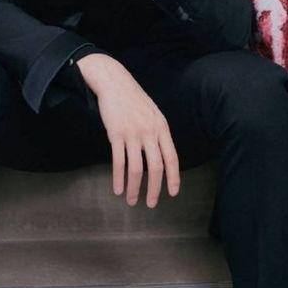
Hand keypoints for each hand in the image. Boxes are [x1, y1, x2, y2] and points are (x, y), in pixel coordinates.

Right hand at [77, 53, 180, 207]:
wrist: (114, 82)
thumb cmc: (133, 98)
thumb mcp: (152, 113)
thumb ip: (157, 132)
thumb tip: (161, 155)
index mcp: (161, 127)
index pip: (172, 158)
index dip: (173, 178)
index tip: (172, 193)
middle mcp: (149, 132)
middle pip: (156, 167)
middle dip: (154, 189)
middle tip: (150, 204)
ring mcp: (133, 133)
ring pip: (137, 168)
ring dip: (135, 188)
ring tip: (132, 200)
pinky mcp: (116, 134)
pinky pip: (119, 162)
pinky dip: (118, 178)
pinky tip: (117, 188)